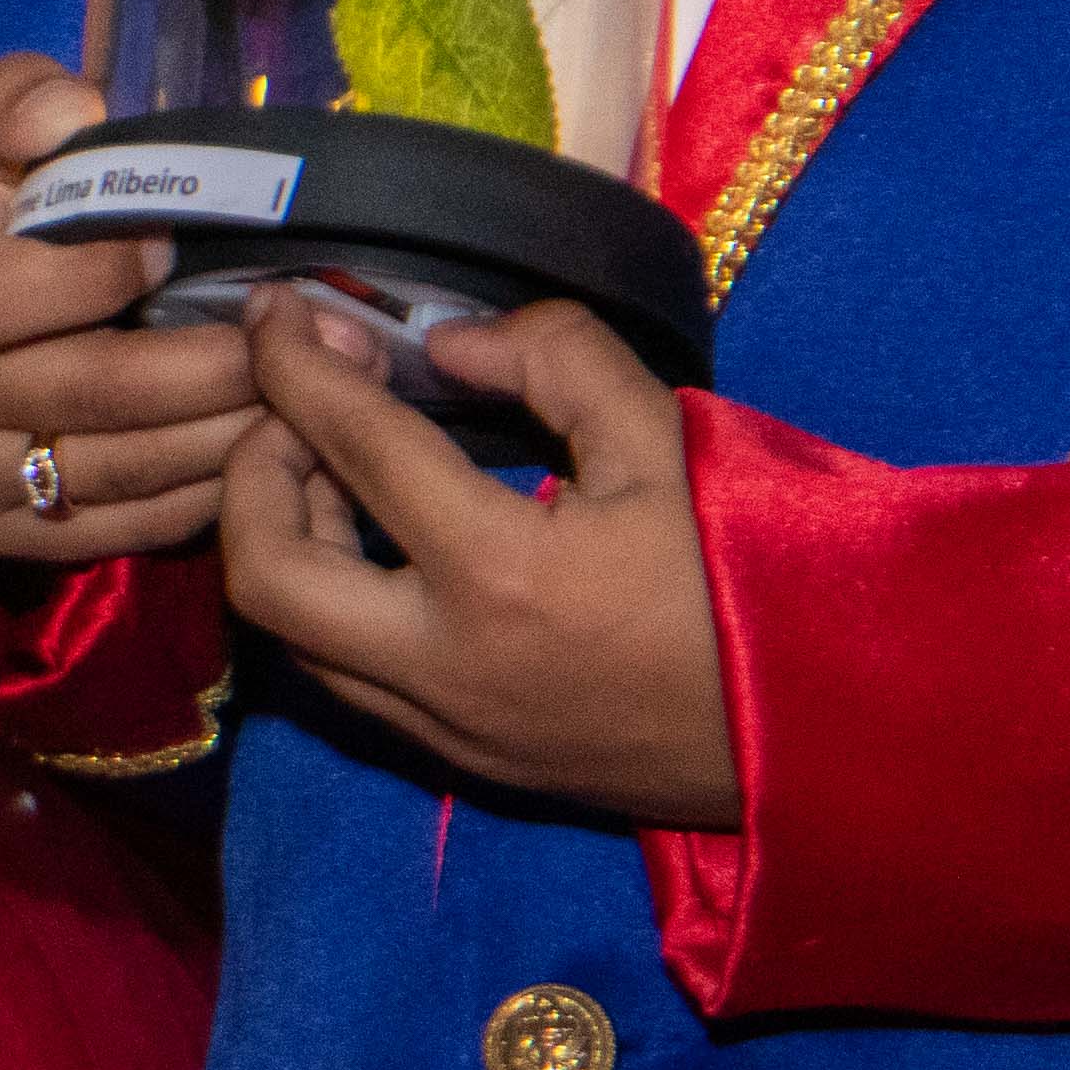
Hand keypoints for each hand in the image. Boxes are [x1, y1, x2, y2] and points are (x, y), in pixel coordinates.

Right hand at [0, 57, 263, 561]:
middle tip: (309, 329)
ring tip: (320, 385)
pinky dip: (209, 491)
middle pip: (81, 394)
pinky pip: (123, 528)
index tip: (171, 243)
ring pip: (115, 469)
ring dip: (230, 433)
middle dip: (210, 364)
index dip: (91, 277)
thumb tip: (78, 110)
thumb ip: (15, 99)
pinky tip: (277, 444)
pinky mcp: (4, 535)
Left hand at [220, 291, 738, 827]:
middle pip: (265, 575)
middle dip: (252, 470)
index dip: (295, 361)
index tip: (278, 308)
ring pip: (293, 642)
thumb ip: (554, 359)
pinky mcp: (466, 761)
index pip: (353, 446)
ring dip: (285, 542)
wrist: (817, 732)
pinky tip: (383, 544)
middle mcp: (446, 666)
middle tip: (303, 407)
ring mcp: (449, 727)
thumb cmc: (751, 575)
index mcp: (500, 575)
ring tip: (341, 469)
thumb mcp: (668, 435)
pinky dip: (331, 602)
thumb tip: (442, 345)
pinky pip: (347, 680)